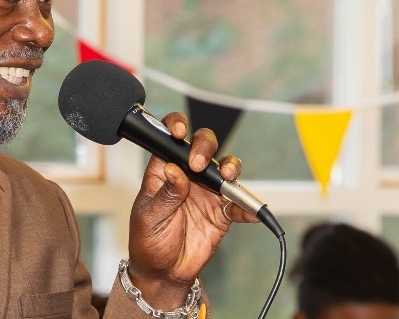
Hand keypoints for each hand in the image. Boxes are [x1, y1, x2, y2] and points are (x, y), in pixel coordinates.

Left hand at [125, 113, 258, 308]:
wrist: (163, 272)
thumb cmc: (148, 240)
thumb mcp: (149, 217)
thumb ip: (165, 194)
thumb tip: (174, 170)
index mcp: (164, 171)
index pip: (170, 139)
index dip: (177, 127)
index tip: (180, 132)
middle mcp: (188, 176)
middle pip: (203, 147)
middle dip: (205, 147)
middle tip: (198, 164)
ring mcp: (207, 193)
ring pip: (225, 169)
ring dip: (230, 168)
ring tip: (228, 177)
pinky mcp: (222, 213)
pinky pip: (239, 205)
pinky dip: (247, 207)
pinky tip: (250, 213)